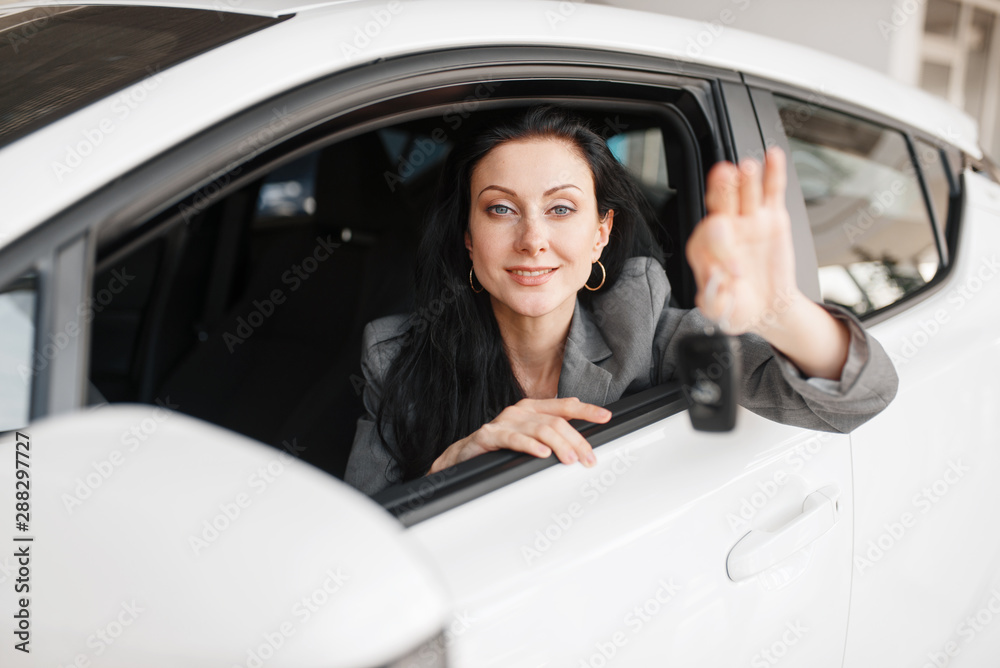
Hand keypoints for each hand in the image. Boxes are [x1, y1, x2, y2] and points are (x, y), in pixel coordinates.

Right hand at [427, 397, 611, 473]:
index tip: (605, 416)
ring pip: (539, 429)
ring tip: (571, 460)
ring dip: (559, 445)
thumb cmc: (497, 445)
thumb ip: (550, 426)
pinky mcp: (489, 436)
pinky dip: (530, 446)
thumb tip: (576, 419)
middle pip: (556, 422)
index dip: (586, 410)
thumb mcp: (527, 434)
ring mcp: (504, 422)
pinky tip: (541, 454)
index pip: (564, 406)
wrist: (462, 455)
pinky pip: (513, 439)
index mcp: (531, 408)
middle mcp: (519, 411)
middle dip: (577, 440)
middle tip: (589, 458)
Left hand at [686, 147, 850, 379]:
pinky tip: (772, 156)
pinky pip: (772, 191)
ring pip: (745, 192)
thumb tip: (716, 280)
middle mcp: (724, 228)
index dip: (721, 251)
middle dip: (721, 189)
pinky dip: (773, 173)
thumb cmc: (738, 307)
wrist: (767, 309)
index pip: (709, 238)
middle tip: (725, 176)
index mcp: (704, 250)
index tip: (736, 273)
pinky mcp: (772, 217)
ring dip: (745, 178)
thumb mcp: (721, 312)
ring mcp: (748, 220)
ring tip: (747, 167)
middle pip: (720, 202)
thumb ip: (714, 299)